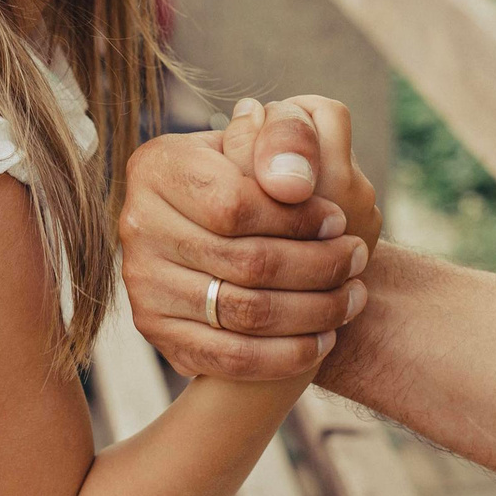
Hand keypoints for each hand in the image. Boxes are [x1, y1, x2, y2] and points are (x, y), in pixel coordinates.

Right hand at [119, 99, 374, 379]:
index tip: (340, 220)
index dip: (297, 218)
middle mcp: (137, 224)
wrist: (218, 226)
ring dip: (312, 311)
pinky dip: (286, 355)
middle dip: (317, 266)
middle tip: (358, 259)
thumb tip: (294, 183)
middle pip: (243, 262)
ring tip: (352, 297)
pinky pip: (228, 358)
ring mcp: (142, 282)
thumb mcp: (269, 138)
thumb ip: (287, 137)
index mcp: (158, 166)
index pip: (234, 204)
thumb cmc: (255, 174)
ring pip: (242, 313)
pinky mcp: (156, 330)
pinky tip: (324, 339)